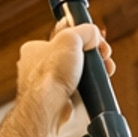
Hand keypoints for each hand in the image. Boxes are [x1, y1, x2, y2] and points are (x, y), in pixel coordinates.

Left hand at [14, 22, 112, 136]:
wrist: (50, 106)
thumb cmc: (50, 73)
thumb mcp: (69, 38)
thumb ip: (84, 30)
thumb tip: (93, 34)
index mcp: (34, 49)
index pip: (62, 36)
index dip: (80, 35)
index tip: (92, 37)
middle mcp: (39, 67)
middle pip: (73, 54)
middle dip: (91, 53)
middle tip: (102, 53)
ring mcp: (50, 84)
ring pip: (78, 71)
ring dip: (94, 69)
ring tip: (103, 67)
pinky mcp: (61, 98)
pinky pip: (80, 88)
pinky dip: (90, 86)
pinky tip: (95, 84)